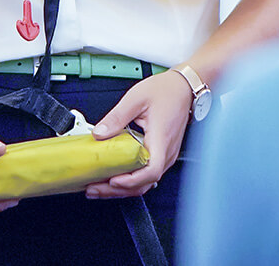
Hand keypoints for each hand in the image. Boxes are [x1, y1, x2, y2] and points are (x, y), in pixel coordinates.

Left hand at [85, 70, 191, 198]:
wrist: (184, 87)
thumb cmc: (167, 91)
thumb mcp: (136, 98)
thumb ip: (116, 117)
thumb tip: (99, 133)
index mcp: (161, 139)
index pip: (150, 171)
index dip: (131, 180)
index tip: (113, 180)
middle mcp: (166, 152)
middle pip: (144, 183)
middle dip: (117, 190)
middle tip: (94, 188)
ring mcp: (166, 155)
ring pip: (145, 182)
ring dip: (122, 188)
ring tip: (99, 186)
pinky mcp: (162, 154)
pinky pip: (146, 174)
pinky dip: (130, 180)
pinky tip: (114, 177)